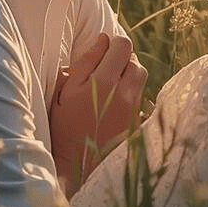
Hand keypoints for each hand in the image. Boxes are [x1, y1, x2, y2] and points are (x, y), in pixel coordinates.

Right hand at [50, 33, 147, 190]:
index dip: (113, 44)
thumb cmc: (65, 126)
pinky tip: (115, 105)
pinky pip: (142, 97)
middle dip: (122, 61)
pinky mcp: (138, 122)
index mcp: (104, 81)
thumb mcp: (66, 91)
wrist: (77, 167)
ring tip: (110, 88)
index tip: (103, 52)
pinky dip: (131, 94)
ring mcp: (134, 109)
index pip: (123, 45)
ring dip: (129, 76)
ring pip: (141, 78)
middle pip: (135, 61)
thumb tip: (103, 39)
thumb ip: (85, 61)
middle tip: (104, 72)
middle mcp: (124, 93)